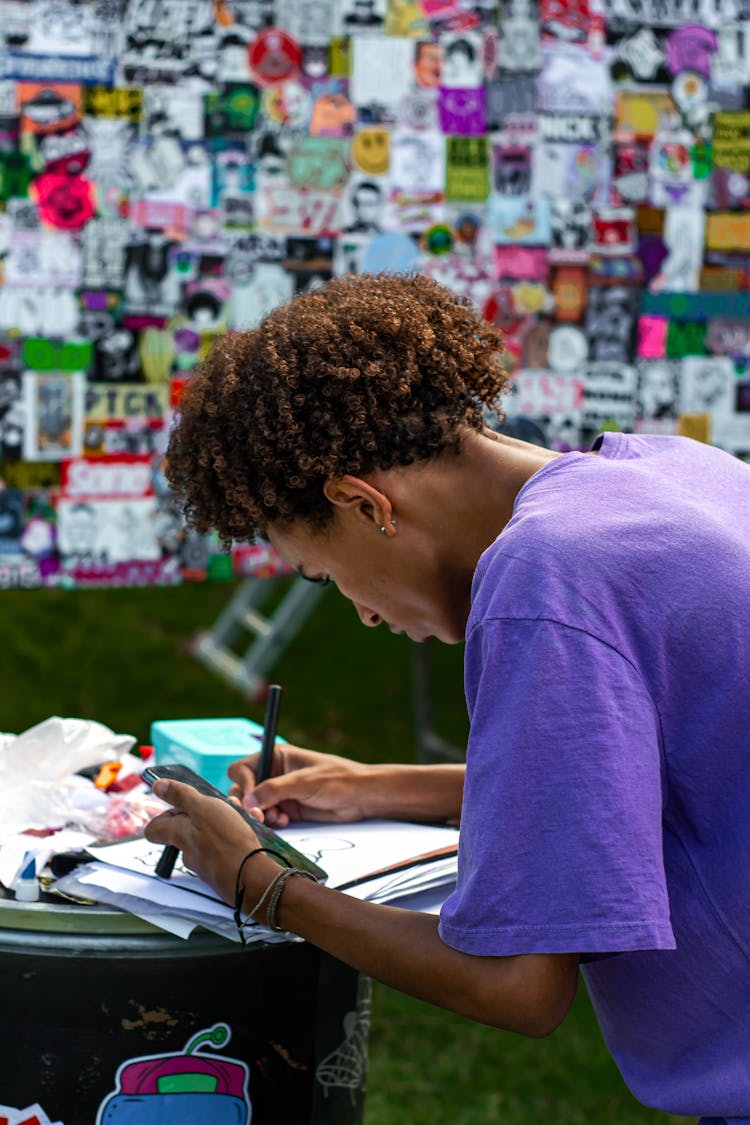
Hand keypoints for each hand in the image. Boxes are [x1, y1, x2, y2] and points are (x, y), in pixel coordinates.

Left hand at [144, 778, 272, 904]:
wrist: (251, 877)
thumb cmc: (226, 840)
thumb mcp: (203, 808)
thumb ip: (181, 796)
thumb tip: (156, 785)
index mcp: (179, 835)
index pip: (155, 828)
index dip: (166, 814)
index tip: (184, 805)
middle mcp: (189, 852)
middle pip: (187, 830)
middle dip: (205, 813)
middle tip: (222, 805)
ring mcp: (207, 864)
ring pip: (211, 837)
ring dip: (225, 822)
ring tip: (243, 813)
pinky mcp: (225, 871)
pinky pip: (227, 848)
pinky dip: (238, 836)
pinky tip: (254, 826)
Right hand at [227, 743, 376, 826]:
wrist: (361, 797)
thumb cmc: (337, 779)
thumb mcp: (304, 781)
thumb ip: (274, 790)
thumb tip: (247, 801)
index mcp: (276, 757)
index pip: (242, 768)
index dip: (243, 783)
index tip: (250, 799)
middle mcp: (274, 774)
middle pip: (244, 789)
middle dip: (248, 803)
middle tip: (258, 815)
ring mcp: (280, 793)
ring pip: (254, 806)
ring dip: (260, 815)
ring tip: (276, 818)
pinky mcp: (288, 809)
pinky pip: (268, 817)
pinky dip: (271, 821)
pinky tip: (285, 821)